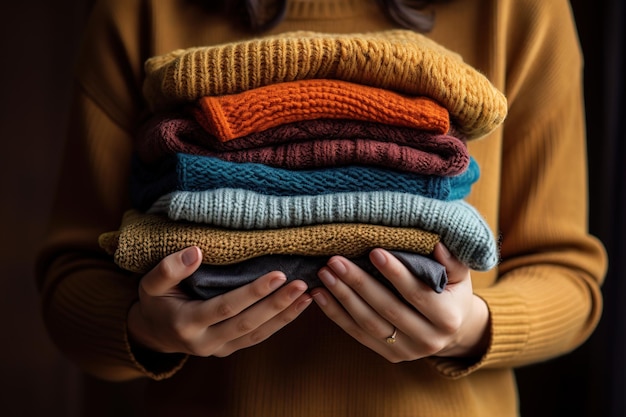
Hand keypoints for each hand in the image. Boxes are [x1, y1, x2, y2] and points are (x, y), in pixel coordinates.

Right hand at [128, 246, 311, 356]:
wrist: (154, 333)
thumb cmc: (155, 301)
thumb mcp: (151, 283)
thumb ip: (170, 268)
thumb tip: (196, 251)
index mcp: (186, 324)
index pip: (226, 307)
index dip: (253, 292)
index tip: (277, 275)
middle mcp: (205, 342)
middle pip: (248, 323)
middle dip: (277, 304)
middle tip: (301, 284)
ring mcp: (220, 349)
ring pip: (258, 333)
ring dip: (285, 315)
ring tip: (308, 294)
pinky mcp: (231, 349)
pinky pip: (259, 337)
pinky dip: (281, 322)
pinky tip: (299, 306)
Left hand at [310, 243, 489, 361]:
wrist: (453, 329)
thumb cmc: (452, 291)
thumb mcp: (459, 275)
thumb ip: (451, 260)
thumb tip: (438, 245)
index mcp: (448, 318)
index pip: (417, 294)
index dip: (395, 273)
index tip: (373, 251)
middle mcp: (429, 340)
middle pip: (387, 309)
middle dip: (359, 283)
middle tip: (336, 260)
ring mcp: (407, 352)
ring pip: (368, 323)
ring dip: (342, 297)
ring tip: (325, 274)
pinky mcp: (389, 355)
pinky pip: (357, 334)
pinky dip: (336, 314)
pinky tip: (320, 295)